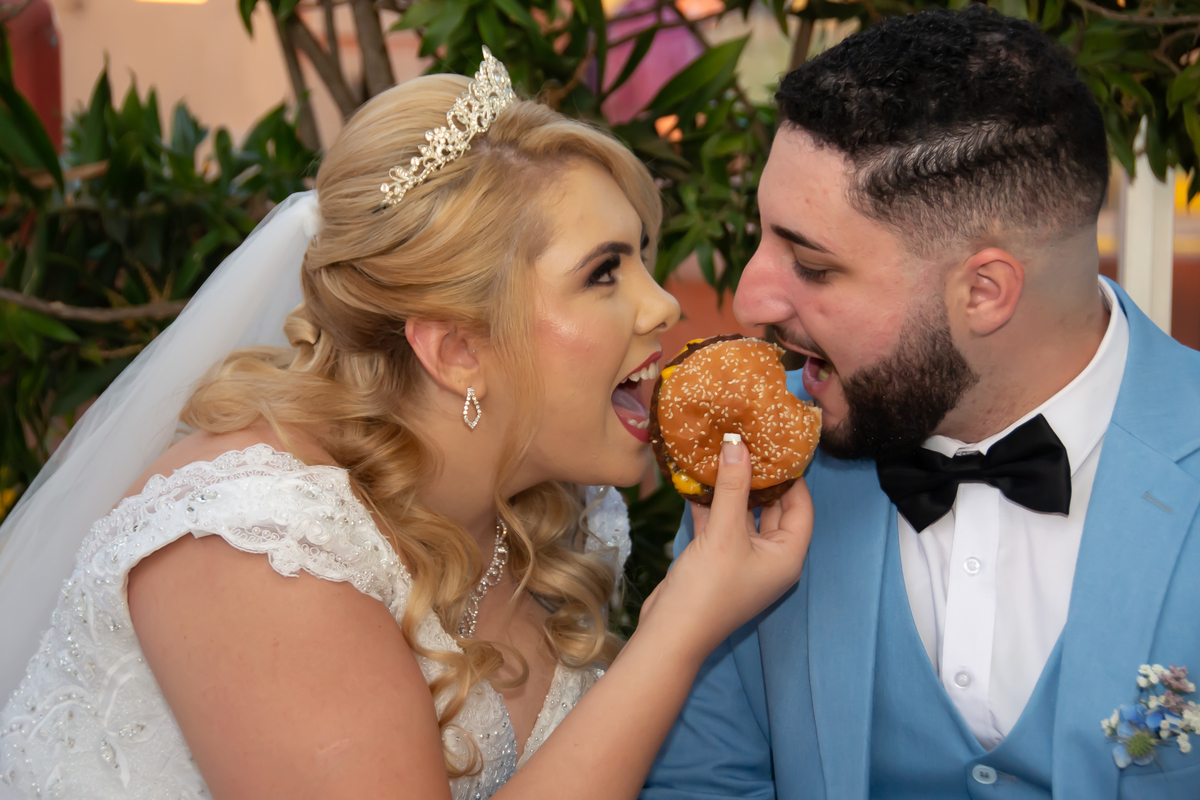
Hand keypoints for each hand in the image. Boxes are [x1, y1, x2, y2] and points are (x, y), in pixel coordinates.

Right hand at [636, 435, 813, 665]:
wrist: (671, 633)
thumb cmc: (708, 589)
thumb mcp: (724, 533)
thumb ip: (732, 487)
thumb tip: (737, 444)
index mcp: (787, 555)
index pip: (800, 506)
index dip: (791, 475)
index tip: (777, 444)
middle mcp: (770, 557)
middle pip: (772, 508)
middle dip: (758, 477)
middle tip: (747, 441)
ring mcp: (743, 559)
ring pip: (742, 514)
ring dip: (730, 488)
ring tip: (721, 452)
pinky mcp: (718, 560)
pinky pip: (720, 525)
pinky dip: (710, 505)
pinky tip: (696, 479)